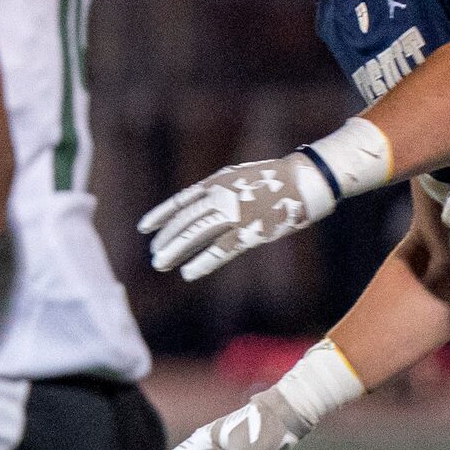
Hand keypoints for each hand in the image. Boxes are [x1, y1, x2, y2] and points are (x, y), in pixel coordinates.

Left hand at [139, 152, 335, 280]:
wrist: (305, 179)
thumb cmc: (274, 179)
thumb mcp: (238, 177)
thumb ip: (217, 191)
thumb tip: (199, 206)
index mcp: (217, 182)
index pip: (181, 201)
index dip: (161, 215)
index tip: (144, 228)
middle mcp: (220, 196)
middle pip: (184, 220)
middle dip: (167, 239)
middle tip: (155, 255)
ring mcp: (235, 213)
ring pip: (196, 234)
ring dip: (176, 251)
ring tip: (161, 264)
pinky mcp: (251, 231)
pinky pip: (221, 249)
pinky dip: (202, 261)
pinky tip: (188, 272)